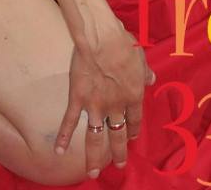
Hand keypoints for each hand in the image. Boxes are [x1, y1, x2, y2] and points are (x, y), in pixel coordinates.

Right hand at [55, 24, 154, 176]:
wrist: (101, 38)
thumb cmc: (123, 43)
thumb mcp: (140, 57)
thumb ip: (145, 72)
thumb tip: (152, 79)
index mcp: (133, 95)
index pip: (134, 119)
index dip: (133, 129)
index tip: (132, 137)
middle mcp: (116, 106)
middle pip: (117, 135)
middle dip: (118, 152)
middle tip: (119, 165)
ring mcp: (96, 105)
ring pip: (95, 138)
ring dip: (94, 157)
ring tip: (93, 173)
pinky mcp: (78, 99)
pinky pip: (69, 122)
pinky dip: (62, 137)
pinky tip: (58, 152)